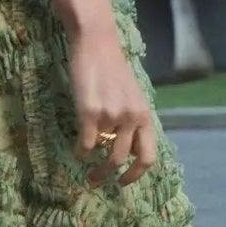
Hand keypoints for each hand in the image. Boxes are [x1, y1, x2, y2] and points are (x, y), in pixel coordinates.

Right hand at [67, 21, 155, 187]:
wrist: (97, 44)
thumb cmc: (112, 70)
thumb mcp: (132, 98)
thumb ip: (132, 122)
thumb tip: (128, 152)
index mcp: (145, 116)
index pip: (147, 157)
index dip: (136, 174)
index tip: (123, 182)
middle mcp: (132, 118)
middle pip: (122, 160)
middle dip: (108, 175)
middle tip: (96, 180)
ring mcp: (112, 116)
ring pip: (104, 154)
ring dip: (94, 167)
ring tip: (86, 167)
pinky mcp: (90, 112)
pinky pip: (86, 144)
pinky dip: (80, 151)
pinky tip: (78, 150)